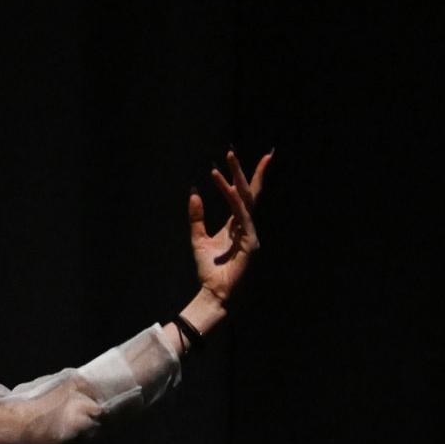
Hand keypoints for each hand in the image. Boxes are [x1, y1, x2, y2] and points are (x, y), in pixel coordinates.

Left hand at [188, 148, 267, 305]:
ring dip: (236, 178)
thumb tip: (193, 193)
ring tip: (226, 160)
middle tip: (232, 152)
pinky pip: (241, 215)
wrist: (214, 292)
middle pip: (247, 193)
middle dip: (243, 171)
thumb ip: (196, 217)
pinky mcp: (250, 241)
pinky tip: (225, 185)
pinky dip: (233, 199)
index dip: (244, 177)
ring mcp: (250, 232)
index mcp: (236, 224)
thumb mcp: (197, 239)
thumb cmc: (209, 270)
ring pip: (245, 199)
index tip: (239, 158)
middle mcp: (246, 226)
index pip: (242, 196)